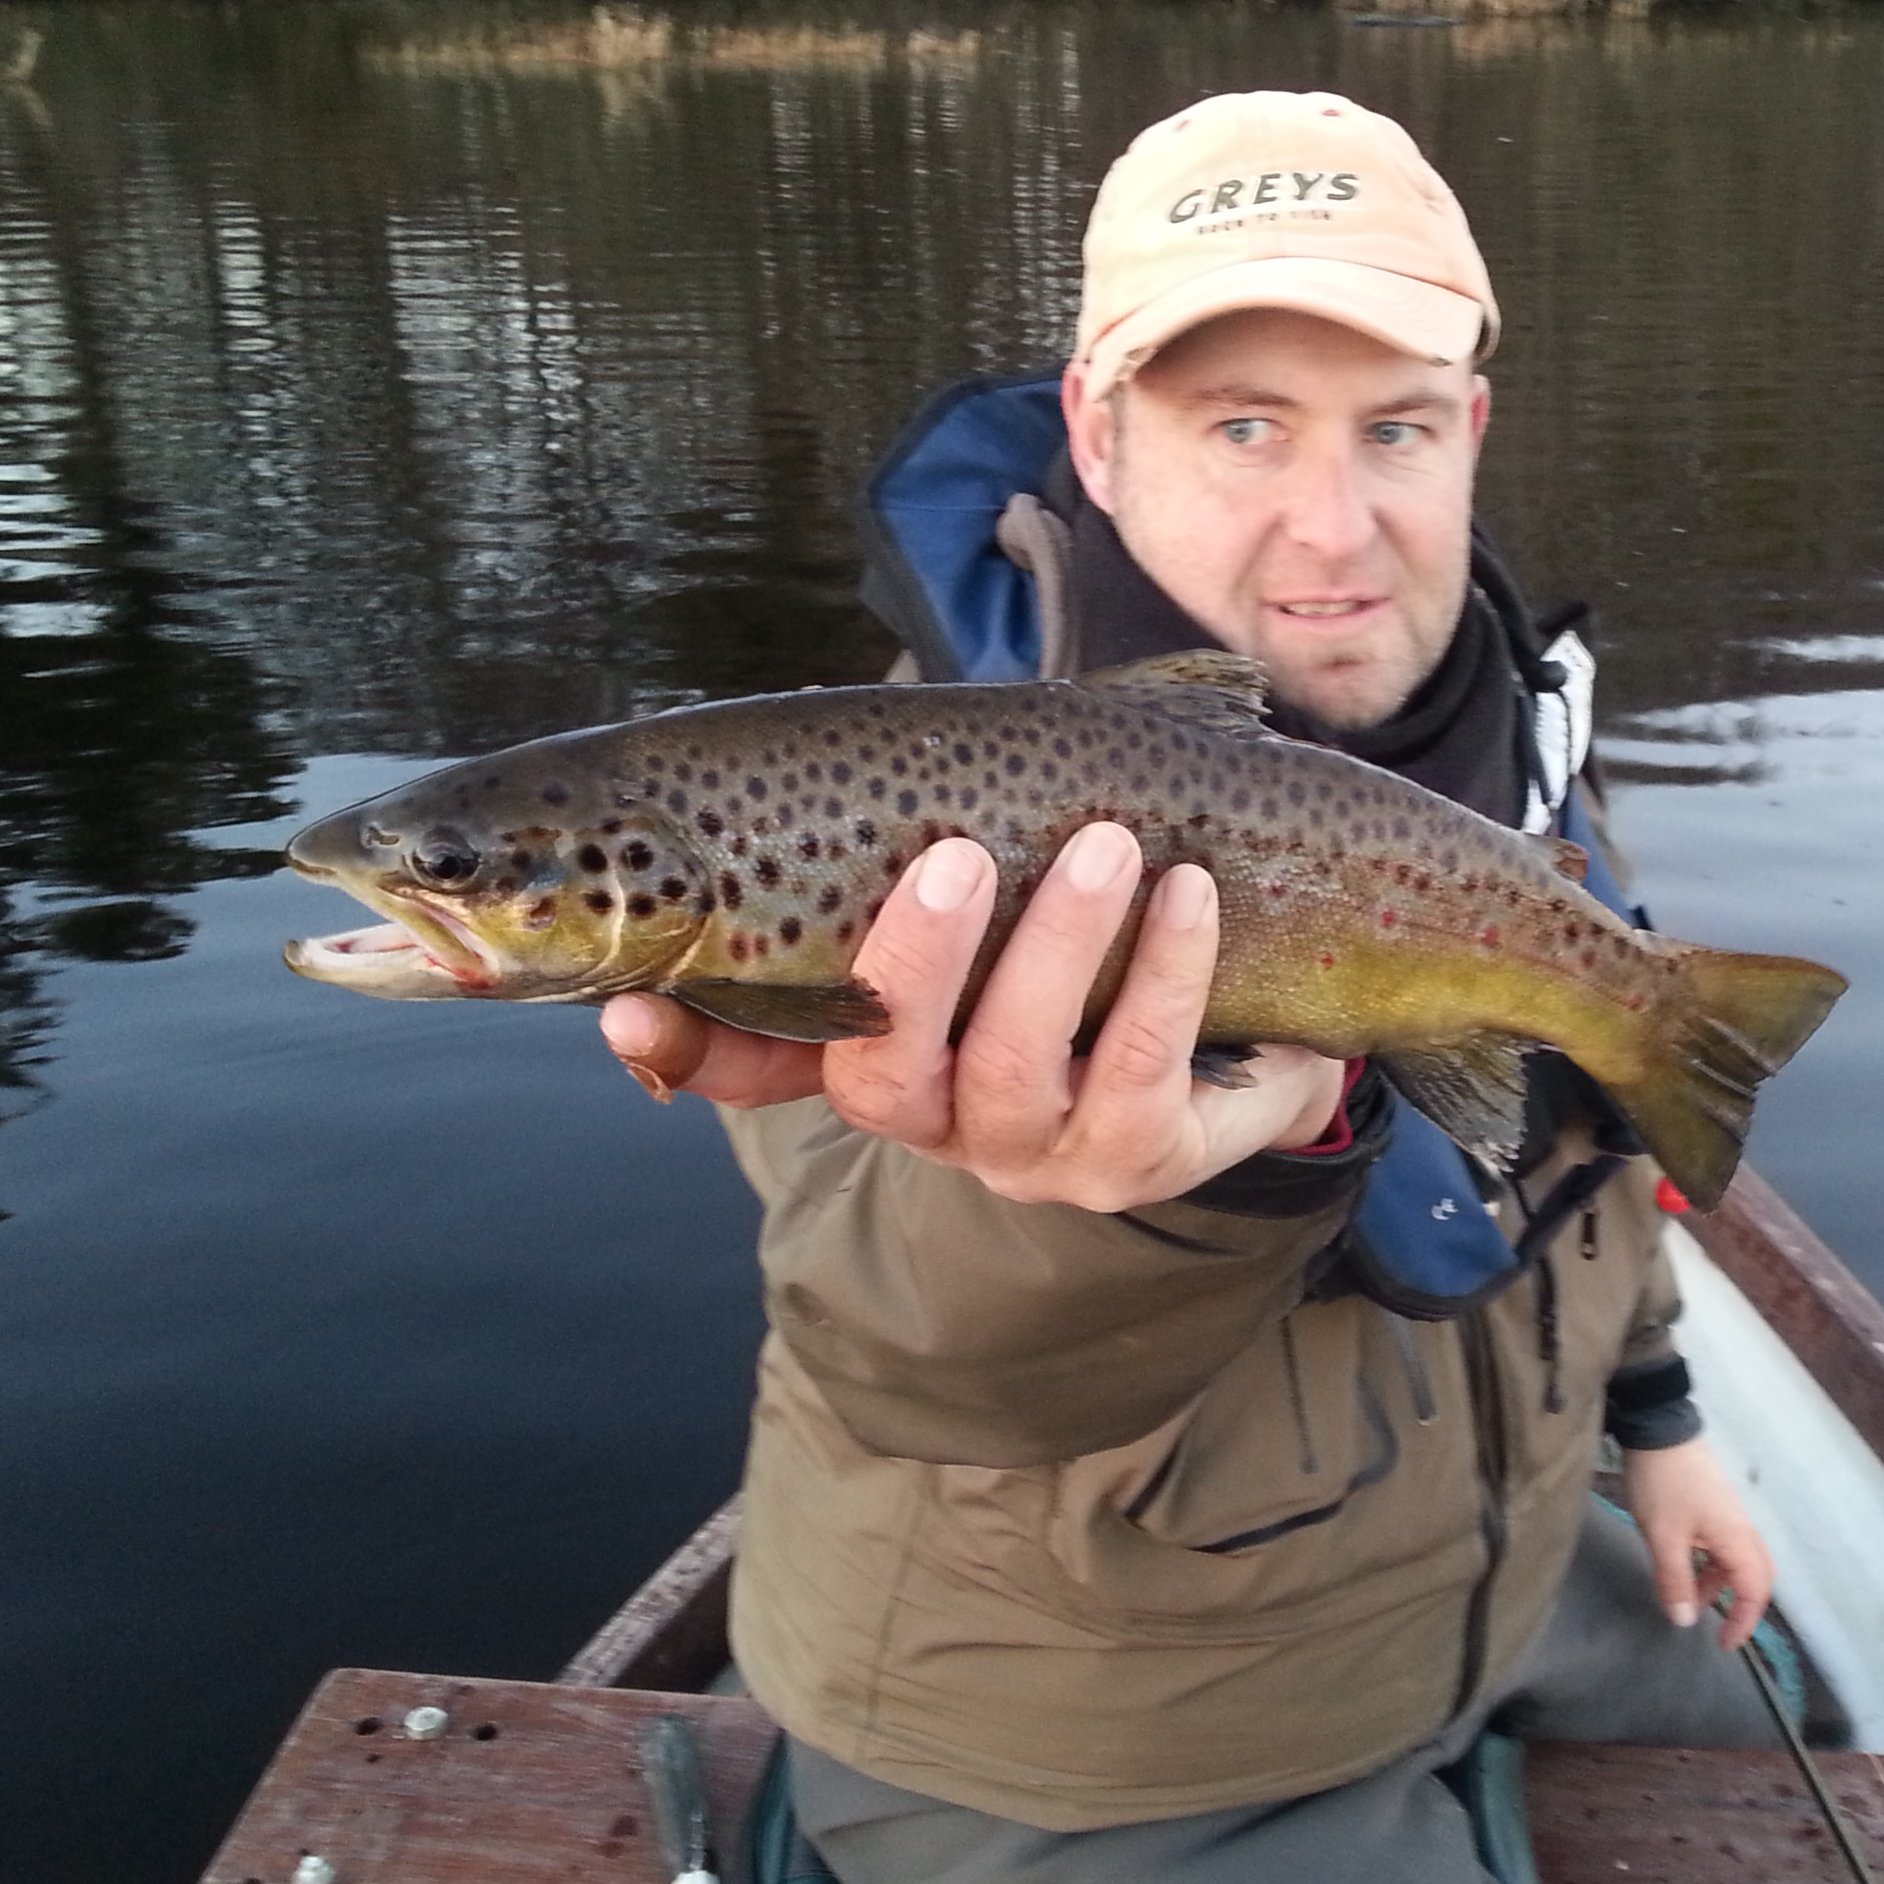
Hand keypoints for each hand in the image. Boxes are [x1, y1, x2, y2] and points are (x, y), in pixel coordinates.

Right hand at [597, 822, 1345, 1212]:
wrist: (1252, 1023)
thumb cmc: (1088, 933)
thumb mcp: (997, 886)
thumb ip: (905, 838)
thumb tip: (808, 728)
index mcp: (869, 1042)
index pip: (749, 1061)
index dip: (687, 1044)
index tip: (630, 1001)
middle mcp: (933, 1112)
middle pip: (880, 1068)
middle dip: (912, 962)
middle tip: (954, 854)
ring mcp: (1032, 1148)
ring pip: (1013, 1064)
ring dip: (1058, 944)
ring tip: (1109, 843)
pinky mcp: (1138, 1156)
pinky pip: (1140, 1065)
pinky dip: (1165, 971)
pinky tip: (1186, 890)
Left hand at [1621, 1437, 1773, 1650]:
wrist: (1658, 1429)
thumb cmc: (1663, 1483)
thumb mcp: (1662, 1537)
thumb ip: (1675, 1580)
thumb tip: (1685, 1621)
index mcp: (1736, 1538)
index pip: (1755, 1590)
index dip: (1744, 1622)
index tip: (1724, 1645)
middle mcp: (1741, 1528)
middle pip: (1757, 1576)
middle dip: (1742, 1606)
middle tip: (1720, 1629)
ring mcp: (1728, 1516)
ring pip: (1736, 1562)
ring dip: (1718, 1585)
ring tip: (1685, 1599)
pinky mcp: (1715, 1507)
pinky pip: (1722, 1547)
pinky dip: (1708, 1566)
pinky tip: (1682, 1569)